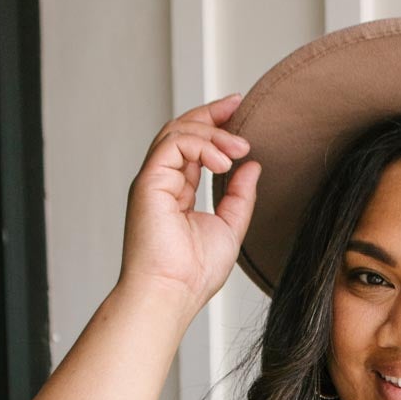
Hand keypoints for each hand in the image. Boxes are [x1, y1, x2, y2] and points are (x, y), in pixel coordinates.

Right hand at [118, 91, 260, 315]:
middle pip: (182, 131)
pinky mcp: (148, 182)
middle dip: (211, 114)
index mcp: (177, 192)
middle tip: (239, 104)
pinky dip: (200, 146)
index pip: (193, 147)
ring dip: (212, 134)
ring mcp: (152, 181)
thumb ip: (240, 197)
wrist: (171, 295)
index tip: (239, 110)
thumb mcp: (229, 228)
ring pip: (177, 133)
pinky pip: (173, 145)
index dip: (215, 125)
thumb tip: (252, 165)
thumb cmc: (194, 275)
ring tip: (240, 148)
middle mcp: (161, 182)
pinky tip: (223, 162)